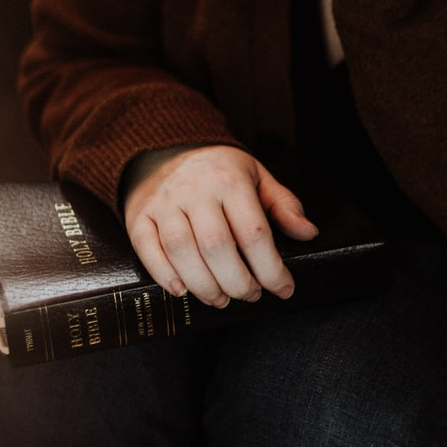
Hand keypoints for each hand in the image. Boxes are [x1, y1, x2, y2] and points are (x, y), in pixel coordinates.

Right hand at [122, 145, 318, 307]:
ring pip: (181, 251)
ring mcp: (163, 202)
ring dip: (204, 285)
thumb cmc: (219, 171)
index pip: (253, 233)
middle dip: (238, 282)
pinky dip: (164, 275)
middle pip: (217, 247)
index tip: (283, 288)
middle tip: (249, 295)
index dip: (271, 268)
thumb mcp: (257, 176)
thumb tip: (308, 233)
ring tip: (221, 299)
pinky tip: (182, 291)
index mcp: (230, 180)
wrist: (166, 148)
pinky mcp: (138, 215)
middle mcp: (194, 189)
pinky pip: (147, 248)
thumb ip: (283, 205)